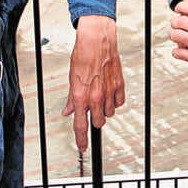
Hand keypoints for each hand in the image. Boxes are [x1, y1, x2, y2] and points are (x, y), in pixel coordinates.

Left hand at [62, 15, 124, 152]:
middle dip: (94, 119)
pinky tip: (109, 92)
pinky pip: (119, 103)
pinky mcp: (119, 86)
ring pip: (109, 114)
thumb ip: (71, 98)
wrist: (97, 40)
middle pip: (98, 123)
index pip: (80, 125)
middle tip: (91, 108)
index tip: (83, 147)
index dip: (81, 140)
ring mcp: (108, 92)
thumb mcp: (71, 79)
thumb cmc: (82, 55)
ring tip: (100, 95)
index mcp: (80, 96)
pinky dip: (114, 101)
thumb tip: (68, 111)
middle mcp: (95, 96)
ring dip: (104, 109)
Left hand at [170, 1, 187, 85]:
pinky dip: (176, 52)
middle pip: (181, 21)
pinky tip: (180, 52)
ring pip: (177, 35)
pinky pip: (179, 53)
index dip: (182, 6)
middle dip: (175, 22)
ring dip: (174, 36)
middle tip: (175, 24)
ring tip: (177, 37)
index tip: (178, 8)